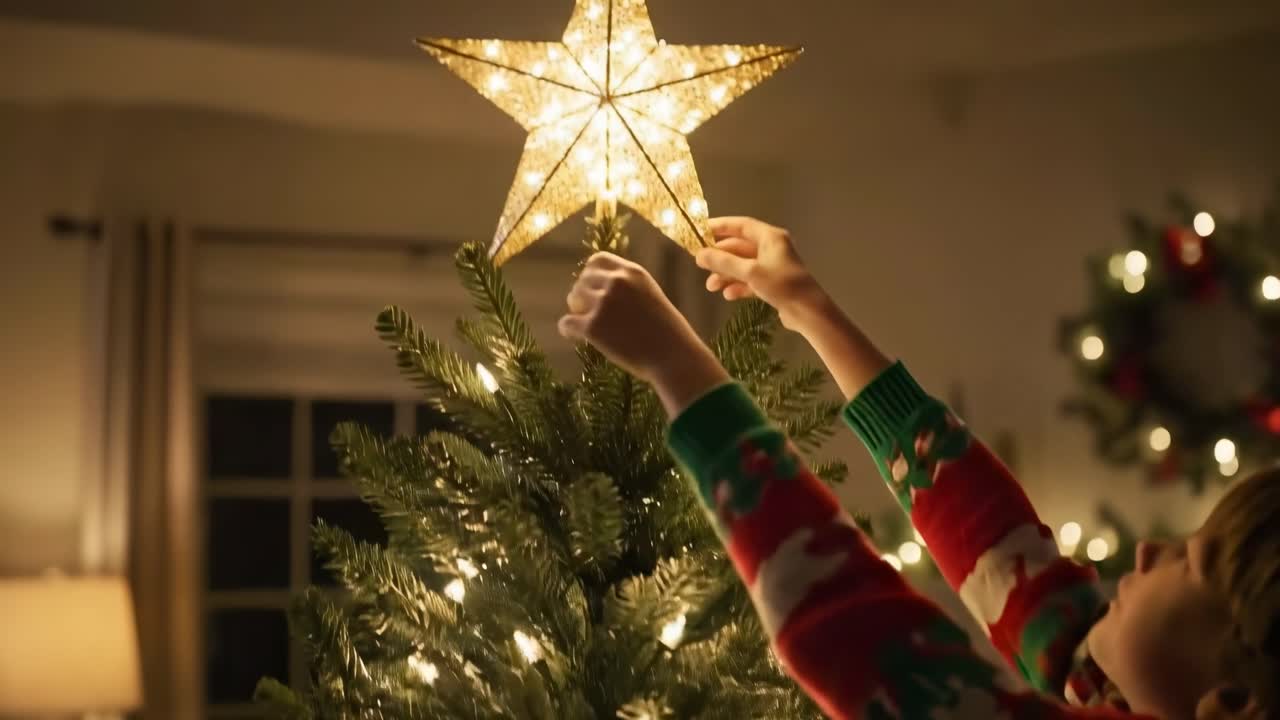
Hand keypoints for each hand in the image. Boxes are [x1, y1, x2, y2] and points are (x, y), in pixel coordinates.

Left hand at [559, 253, 728, 416]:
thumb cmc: (668, 333)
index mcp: (632, 272)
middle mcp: (616, 282)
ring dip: (578, 312)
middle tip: (592, 314)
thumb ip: (628, 288)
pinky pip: (566, 324)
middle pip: (582, 280)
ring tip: (591, 327)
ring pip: (572, 300)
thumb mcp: (650, 296)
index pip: (597, 260)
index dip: (591, 276)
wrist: (674, 358)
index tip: (595, 290)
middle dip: (583, 296)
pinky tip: (578, 338)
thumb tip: (599, 290)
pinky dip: (569, 331)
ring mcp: (603, 303)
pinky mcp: (593, 327)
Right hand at [696, 216, 825, 329]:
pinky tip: (728, 295)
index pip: (741, 225)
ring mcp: (772, 266)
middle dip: (720, 257)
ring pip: (743, 265)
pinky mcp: (773, 284)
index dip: (719, 227)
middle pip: (739, 247)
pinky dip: (738, 286)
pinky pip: (750, 280)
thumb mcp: (750, 272)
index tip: (699, 231)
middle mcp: (772, 248)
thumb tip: (698, 254)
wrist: (809, 312)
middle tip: (700, 264)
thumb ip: (723, 262)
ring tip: (711, 287)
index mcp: (770, 237)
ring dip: (726, 274)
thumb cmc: (782, 285)